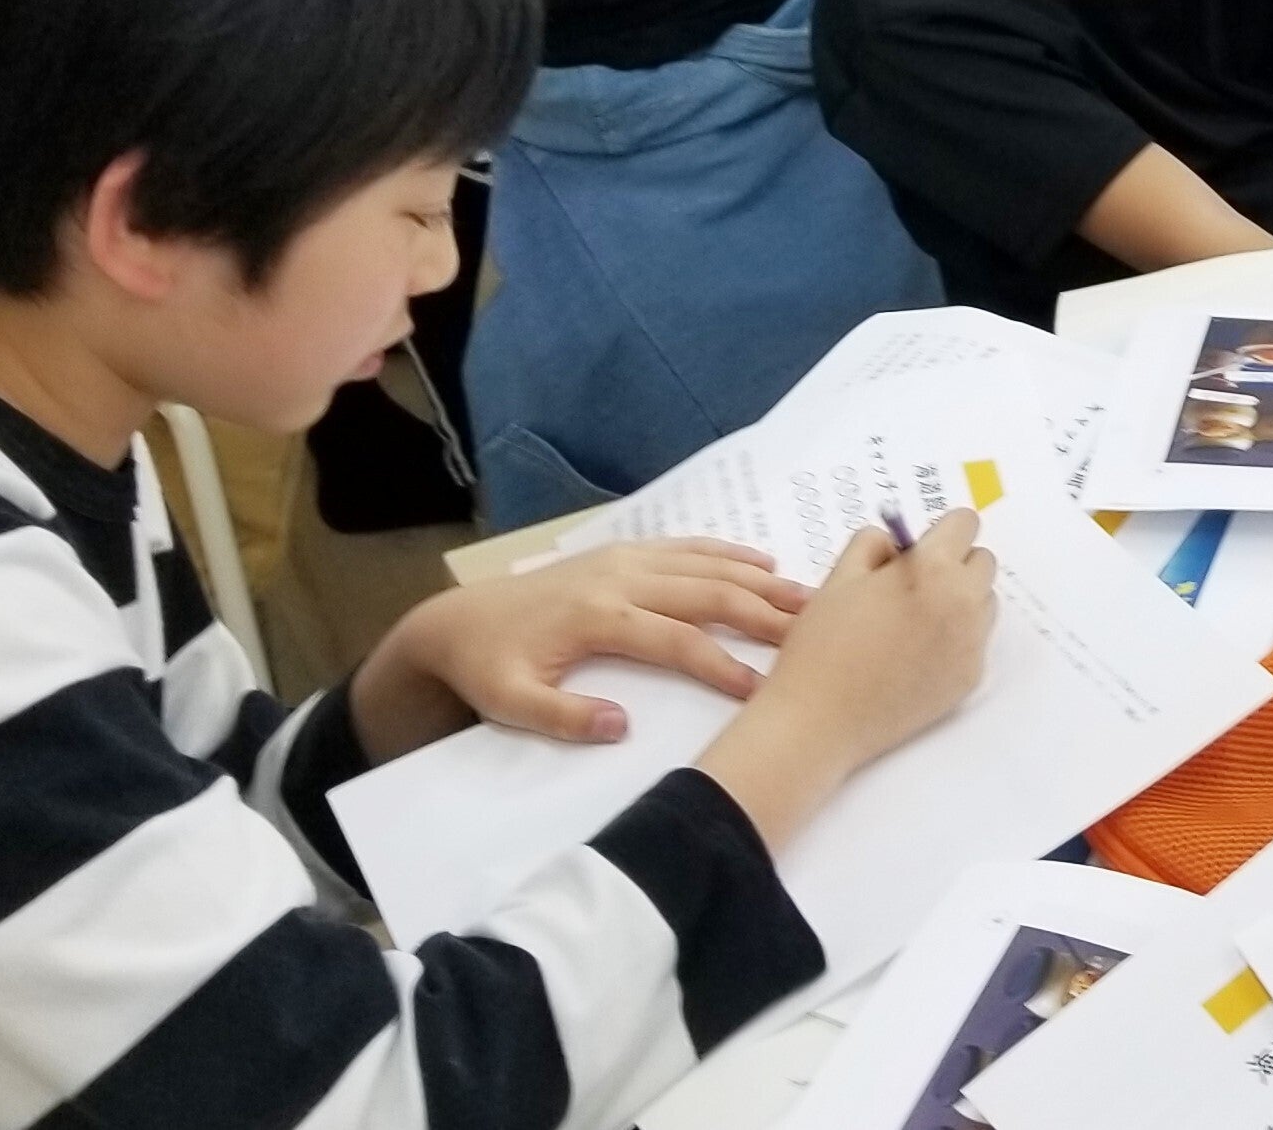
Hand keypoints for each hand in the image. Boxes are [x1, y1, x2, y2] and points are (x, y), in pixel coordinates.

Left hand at [357, 539, 811, 756]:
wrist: (456, 621)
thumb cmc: (487, 668)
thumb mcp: (508, 703)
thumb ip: (562, 716)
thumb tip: (621, 726)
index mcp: (598, 617)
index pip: (676, 641)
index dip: (722, 665)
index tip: (762, 690)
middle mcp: (621, 579)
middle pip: (708, 593)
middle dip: (764, 612)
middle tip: (816, 631)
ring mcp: (625, 559)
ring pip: (706, 565)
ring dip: (760, 580)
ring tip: (809, 597)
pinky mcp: (623, 553)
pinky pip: (687, 546)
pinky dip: (729, 552)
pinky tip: (764, 561)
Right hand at [698, 516, 1001, 850]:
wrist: (817, 721)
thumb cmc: (822, 644)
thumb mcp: (840, 576)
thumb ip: (876, 544)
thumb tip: (902, 544)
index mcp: (932, 570)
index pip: (966, 523)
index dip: (941, 531)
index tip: (923, 545)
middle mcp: (963, 603)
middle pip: (982, 562)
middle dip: (954, 563)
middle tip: (914, 584)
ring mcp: (971, 644)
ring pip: (983, 602)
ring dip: (960, 600)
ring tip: (912, 621)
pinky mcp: (969, 678)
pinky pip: (975, 642)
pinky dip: (954, 639)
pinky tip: (914, 655)